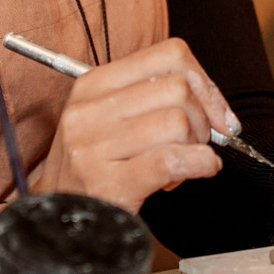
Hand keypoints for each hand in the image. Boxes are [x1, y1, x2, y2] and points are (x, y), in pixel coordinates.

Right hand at [33, 37, 231, 211]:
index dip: (204, 80)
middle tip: (195, 141)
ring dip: (196, 145)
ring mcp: (94, 148)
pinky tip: (200, 169)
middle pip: (178, 89)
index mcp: (93, 84)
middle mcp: (88, 111)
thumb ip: (155, 98)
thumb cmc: (95, 167)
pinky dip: (201, 163)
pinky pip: (172, 160)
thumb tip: (215, 104)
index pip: (169, 55)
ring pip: (177, 122)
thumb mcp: (112, 119)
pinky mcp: (108, 183)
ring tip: (183, 161)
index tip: (215, 109)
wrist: (58, 218)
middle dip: (203, 117)